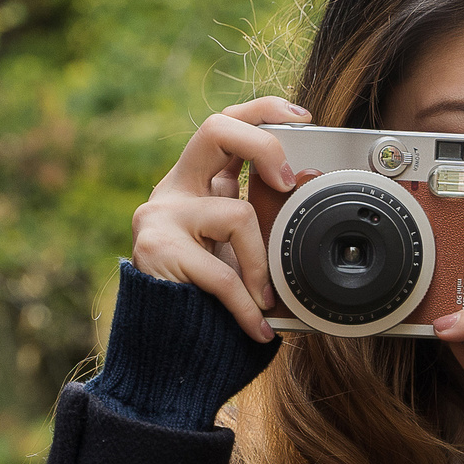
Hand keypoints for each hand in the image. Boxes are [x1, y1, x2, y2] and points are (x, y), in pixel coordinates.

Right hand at [130, 96, 309, 341]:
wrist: (161, 350)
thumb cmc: (205, 299)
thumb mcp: (239, 253)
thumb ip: (264, 219)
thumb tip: (306, 183)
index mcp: (195, 184)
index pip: (224, 125)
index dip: (262, 113)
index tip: (301, 119)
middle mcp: (174, 190)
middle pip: (215, 128)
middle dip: (263, 145)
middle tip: (289, 183)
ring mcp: (160, 217)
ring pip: (236, 213)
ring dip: (261, 264)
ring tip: (264, 300)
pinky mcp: (156, 251)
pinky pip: (222, 272)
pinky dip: (247, 304)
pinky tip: (256, 326)